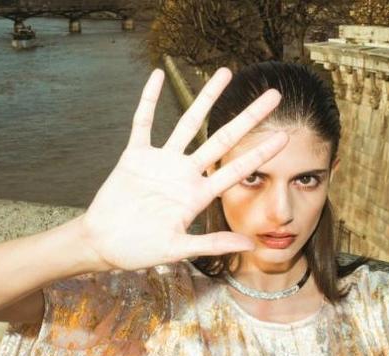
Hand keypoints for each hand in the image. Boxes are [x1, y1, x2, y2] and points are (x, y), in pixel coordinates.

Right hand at [81, 67, 287, 271]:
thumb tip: (248, 244)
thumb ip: (212, 244)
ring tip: (225, 72)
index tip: (285, 138)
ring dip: (205, 98)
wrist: (103, 244)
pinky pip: (142, 122)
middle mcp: (183, 174)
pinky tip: (157, 76)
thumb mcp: (177, 249)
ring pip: (187, 123)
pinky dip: (148, 99)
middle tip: (273, 96)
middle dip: (248, 118)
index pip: (235, 170)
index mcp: (197, 195)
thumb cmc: (139, 250)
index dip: (260, 154)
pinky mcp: (134, 156)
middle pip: (221, 139)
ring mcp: (160, 162)